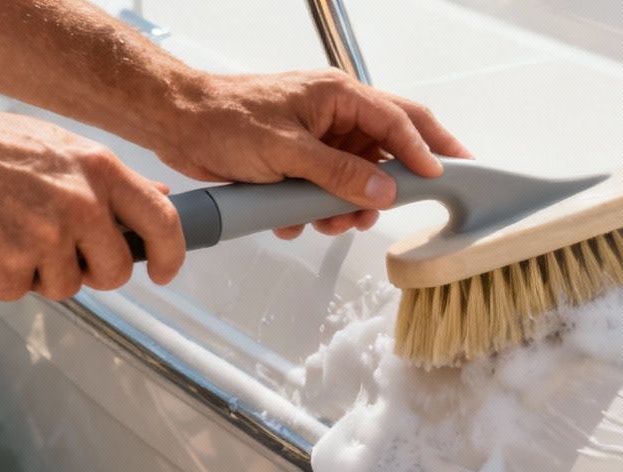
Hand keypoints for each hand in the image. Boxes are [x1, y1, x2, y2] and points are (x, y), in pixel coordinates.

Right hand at [0, 103, 183, 301]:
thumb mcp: (60, 147)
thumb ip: (107, 180)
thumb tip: (159, 197)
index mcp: (99, 169)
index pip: (162, 221)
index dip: (171, 255)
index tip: (165, 272)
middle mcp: (81, 203)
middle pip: (116, 271)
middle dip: (92, 274)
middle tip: (58, 258)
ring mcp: (46, 236)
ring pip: (65, 288)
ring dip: (37, 275)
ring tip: (5, 237)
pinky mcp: (9, 264)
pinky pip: (18, 293)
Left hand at [149, 70, 469, 237]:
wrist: (178, 125)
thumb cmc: (225, 119)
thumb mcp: (288, 151)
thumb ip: (338, 173)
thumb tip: (383, 191)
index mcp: (338, 96)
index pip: (400, 119)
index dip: (426, 149)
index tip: (444, 176)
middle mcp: (332, 114)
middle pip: (382, 149)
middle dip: (386, 186)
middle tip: (387, 213)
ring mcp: (315, 139)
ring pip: (352, 177)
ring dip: (344, 206)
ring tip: (331, 224)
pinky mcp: (295, 162)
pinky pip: (322, 190)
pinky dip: (314, 209)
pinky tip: (294, 219)